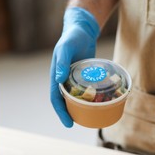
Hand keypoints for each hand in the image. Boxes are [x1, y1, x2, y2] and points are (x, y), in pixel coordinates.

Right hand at [50, 7, 99, 126]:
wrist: (82, 31)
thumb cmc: (72, 38)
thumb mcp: (65, 48)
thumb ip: (61, 61)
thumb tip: (58, 79)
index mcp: (56, 76)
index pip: (56, 98)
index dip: (61, 112)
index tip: (69, 124)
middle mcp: (64, 80)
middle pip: (65, 101)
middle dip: (70, 114)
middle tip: (80, 124)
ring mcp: (74, 79)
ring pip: (76, 97)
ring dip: (81, 108)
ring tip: (89, 118)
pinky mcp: (85, 76)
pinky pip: (87, 90)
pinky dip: (91, 98)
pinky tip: (99, 104)